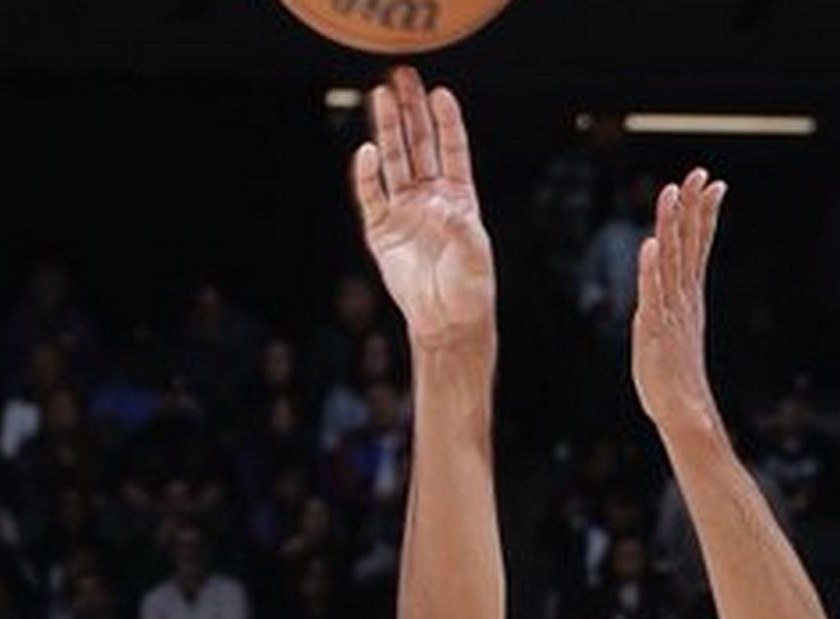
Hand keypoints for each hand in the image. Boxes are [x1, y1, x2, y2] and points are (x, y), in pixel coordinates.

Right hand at [351, 67, 494, 352]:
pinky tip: (365, 151)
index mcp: (459, 196)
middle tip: (402, 77)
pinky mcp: (381, 230)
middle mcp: (431, 197)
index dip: (447, 122)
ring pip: (393, 161)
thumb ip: (459, 226)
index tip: (440, 93)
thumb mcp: (475, 253)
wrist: (446, 320)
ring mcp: (404, 210)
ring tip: (379, 95)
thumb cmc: (470, 287)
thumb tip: (437, 204)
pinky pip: (371, 195)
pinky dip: (366, 174)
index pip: (452, 150)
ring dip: (386, 130)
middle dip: (411, 111)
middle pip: (419, 144)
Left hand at [632, 167, 727, 434]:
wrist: (683, 410)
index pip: (699, 246)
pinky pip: (651, 291)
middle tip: (700, 173)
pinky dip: (650, 267)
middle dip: (693, 206)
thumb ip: (675, 311)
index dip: (705, 213)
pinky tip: (650, 244)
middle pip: (689, 243)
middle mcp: (683, 297)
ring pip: (670, 258)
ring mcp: (669, 310)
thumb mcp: (676, 334)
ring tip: (672, 192)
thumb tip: (674, 304)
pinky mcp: (652, 326)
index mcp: (689, 297)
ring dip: (670, 224)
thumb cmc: (676, 378)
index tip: (714, 183)